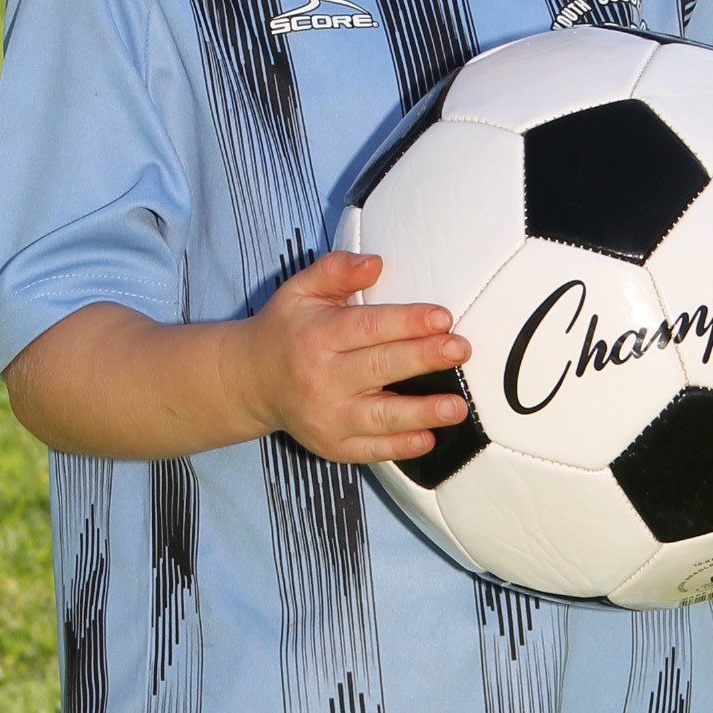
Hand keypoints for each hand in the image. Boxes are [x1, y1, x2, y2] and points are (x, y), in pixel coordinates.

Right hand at [237, 249, 472, 464]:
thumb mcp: (300, 290)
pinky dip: (401, 447)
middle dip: (424, 359)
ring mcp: (326, 417)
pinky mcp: (332, 446)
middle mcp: (320, 379)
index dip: (408, 322)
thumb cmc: (287, 330)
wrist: (251, 381)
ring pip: (381, 417)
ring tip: (457, 407)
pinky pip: (371, 450)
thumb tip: (375, 263)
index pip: (368, 327)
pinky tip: (429, 438)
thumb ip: (335, 270)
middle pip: (380, 368)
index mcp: (316, 336)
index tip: (443, 318)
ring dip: (422, 412)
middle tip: (461, 350)